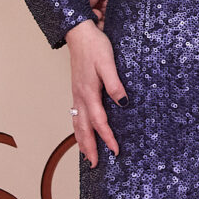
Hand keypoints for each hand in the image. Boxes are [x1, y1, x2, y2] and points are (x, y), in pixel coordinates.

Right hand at [64, 19, 126, 166]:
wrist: (79, 33)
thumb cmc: (95, 47)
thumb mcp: (108, 63)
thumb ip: (115, 84)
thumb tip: (123, 103)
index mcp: (88, 92)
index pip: (99, 121)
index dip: (107, 137)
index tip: (115, 151)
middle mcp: (79, 97)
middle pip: (83, 128)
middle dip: (89, 148)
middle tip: (94, 165)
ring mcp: (76, 94)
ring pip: (76, 123)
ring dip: (81, 141)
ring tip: (86, 156)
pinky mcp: (77, 91)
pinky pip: (75, 115)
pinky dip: (78, 128)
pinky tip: (81, 132)